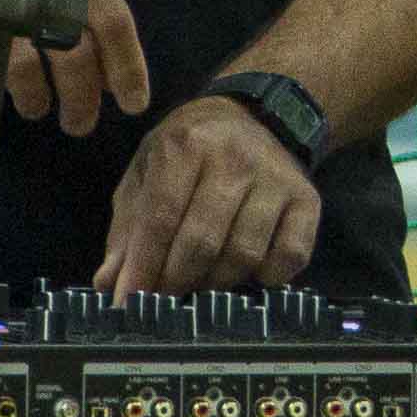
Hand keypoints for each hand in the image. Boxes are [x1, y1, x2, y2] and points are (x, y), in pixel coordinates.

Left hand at [94, 94, 320, 297]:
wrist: (256, 114)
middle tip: (164, 297)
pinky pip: (290, 256)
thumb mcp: (149, 170)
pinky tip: (249, 272)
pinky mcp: (307, 199)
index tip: (129, 302)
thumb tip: (109, 283)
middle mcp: (234, 159)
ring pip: (243, 255)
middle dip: (175, 281)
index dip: (143, 267)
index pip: (160, 218)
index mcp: (187, 144)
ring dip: (216, 282)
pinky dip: (267, 277)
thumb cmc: (192, 148)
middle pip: (201, 242)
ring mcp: (276, 179)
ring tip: (201, 280)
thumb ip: (128, 227)